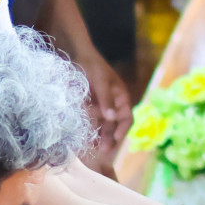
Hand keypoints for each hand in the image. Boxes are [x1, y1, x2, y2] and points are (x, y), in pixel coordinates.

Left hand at [76, 49, 134, 170]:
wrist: (76, 53)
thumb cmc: (92, 65)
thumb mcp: (100, 82)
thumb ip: (106, 100)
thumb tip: (112, 119)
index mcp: (121, 96)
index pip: (127, 117)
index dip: (123, 130)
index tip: (116, 140)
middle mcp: (112, 103)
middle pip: (114, 124)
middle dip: (110, 137)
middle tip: (104, 151)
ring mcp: (100, 104)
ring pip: (103, 124)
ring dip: (100, 135)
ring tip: (94, 148)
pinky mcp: (89, 105)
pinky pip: (91, 120)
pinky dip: (90, 128)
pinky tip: (85, 137)